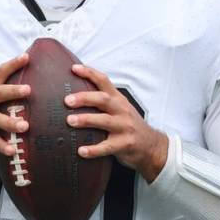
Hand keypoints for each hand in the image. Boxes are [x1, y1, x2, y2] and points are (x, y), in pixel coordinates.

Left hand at [63, 64, 168, 182]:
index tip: (74, 69)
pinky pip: (107, 147)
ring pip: (104, 121)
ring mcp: (124, 127)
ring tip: (69, 121)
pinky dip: (94, 149)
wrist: (151, 145)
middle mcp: (122, 110)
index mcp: (118, 99)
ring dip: (86, 120)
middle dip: (84, 98)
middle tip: (67, 100)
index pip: (104, 81)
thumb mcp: (120, 108)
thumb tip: (72, 96)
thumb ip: (102, 101)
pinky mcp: (125, 144)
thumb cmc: (128, 125)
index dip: (89, 73)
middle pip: (103, 99)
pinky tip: (81, 151)